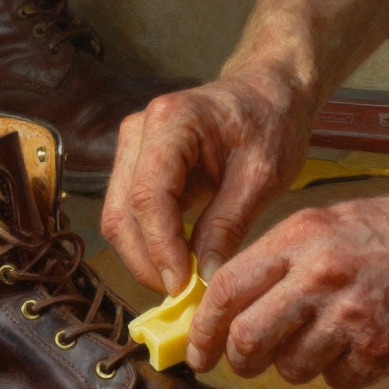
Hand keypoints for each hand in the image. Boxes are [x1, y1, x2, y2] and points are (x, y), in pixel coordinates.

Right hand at [101, 71, 315, 294]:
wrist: (267, 94)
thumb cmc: (271, 124)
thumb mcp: (263, 175)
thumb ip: (228, 224)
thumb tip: (202, 275)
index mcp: (171, 121)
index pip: (148, 196)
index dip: (159, 247)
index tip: (181, 285)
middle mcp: (138, 131)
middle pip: (121, 211)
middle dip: (146, 260)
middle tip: (181, 295)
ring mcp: (131, 148)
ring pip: (117, 217)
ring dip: (143, 257)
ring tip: (180, 283)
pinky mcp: (134, 166)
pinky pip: (128, 214)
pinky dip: (147, 244)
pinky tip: (175, 263)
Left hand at [184, 188, 388, 388]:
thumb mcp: (330, 223)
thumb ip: (281, 259)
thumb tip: (232, 301)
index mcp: (300, 238)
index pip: (226, 289)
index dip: (203, 328)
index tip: (198, 350)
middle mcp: (320, 276)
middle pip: (247, 339)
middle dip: (239, 359)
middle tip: (247, 360)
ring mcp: (352, 315)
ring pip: (290, 368)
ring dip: (297, 364)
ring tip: (325, 338)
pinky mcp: (383, 348)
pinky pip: (338, 380)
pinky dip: (342, 372)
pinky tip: (363, 343)